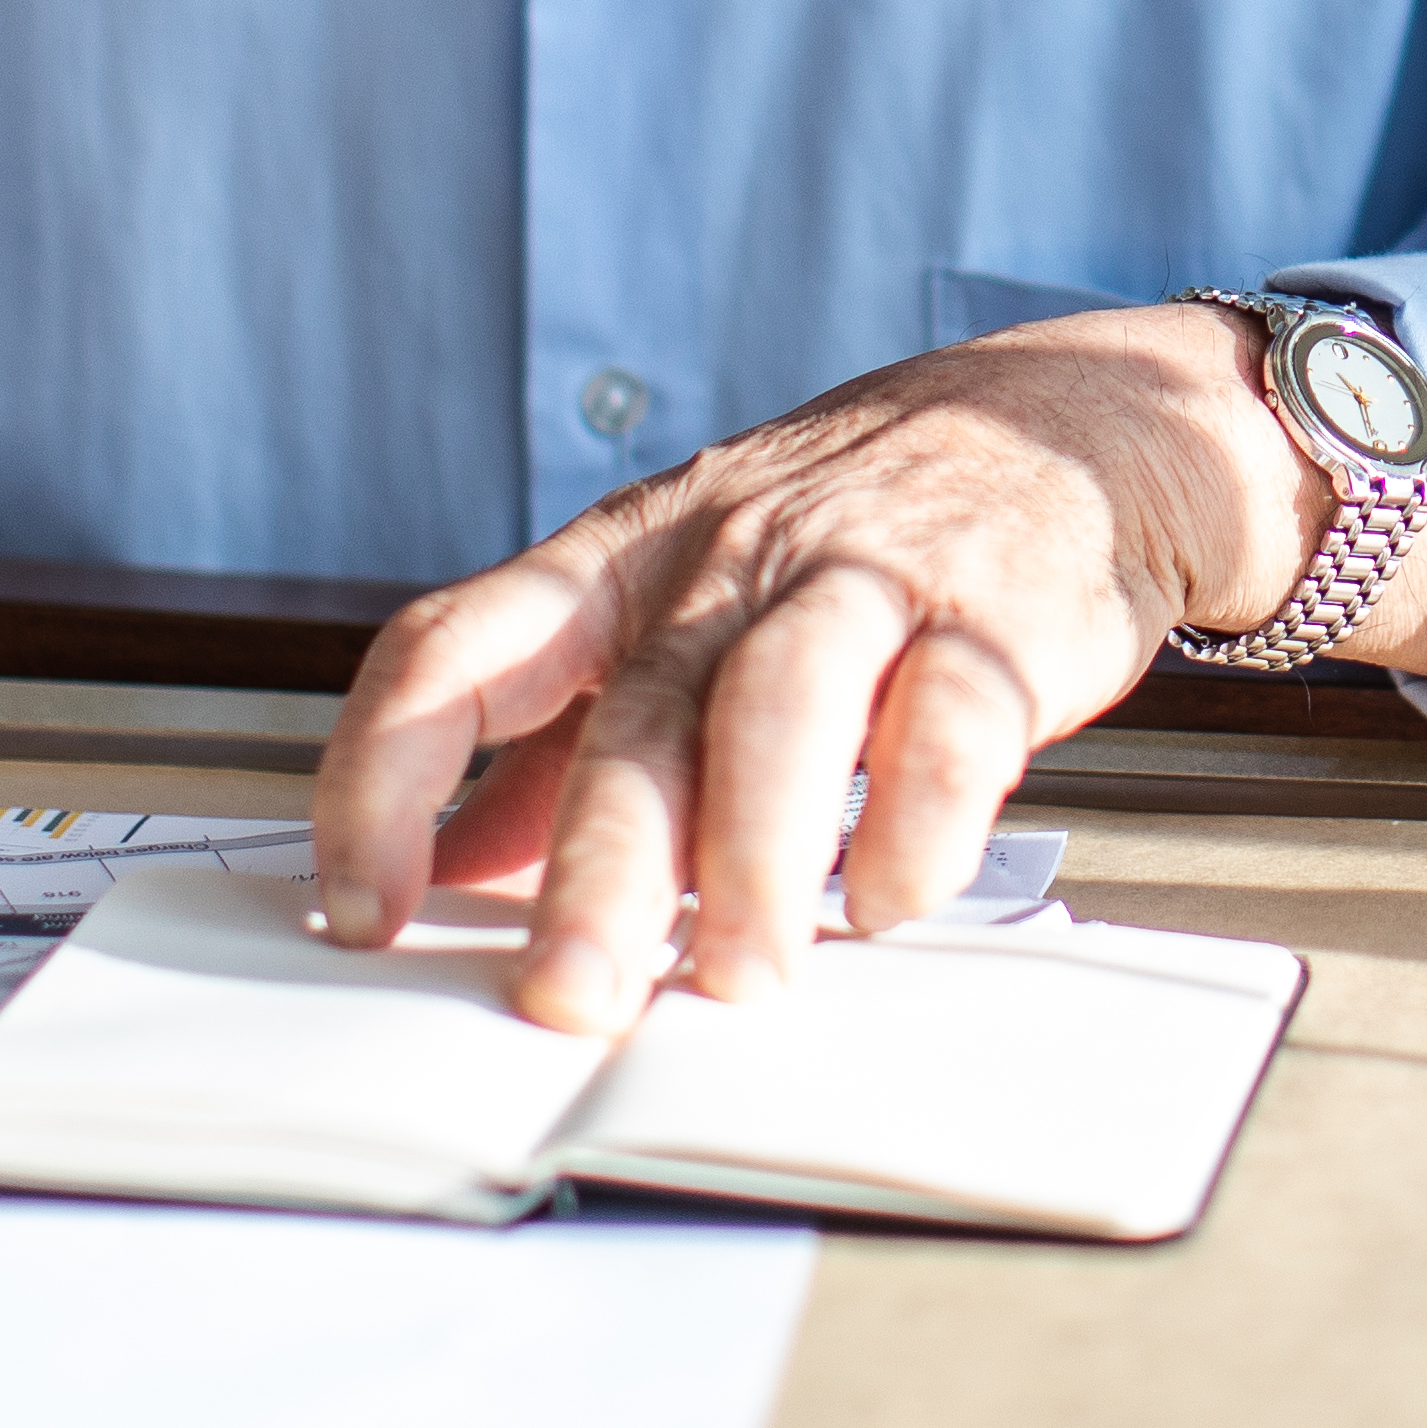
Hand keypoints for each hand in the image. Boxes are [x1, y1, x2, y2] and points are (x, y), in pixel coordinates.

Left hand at [310, 305, 1426, 1035]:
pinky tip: (889, 901)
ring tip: (740, 976)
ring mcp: (860, 576)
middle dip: (594, 871)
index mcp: (616, 564)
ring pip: (781, 707)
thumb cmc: (849, 539)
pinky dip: (916, 822)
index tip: (356, 908)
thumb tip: (438, 874)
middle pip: (633, 715)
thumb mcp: (676, 609)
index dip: (382, 775)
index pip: (451, 649)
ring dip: (754, 856)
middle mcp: (723, 562)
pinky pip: (947, 721)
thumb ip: (562, 745)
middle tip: (568, 1002)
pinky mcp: (992, 614)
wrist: (1069, 425)